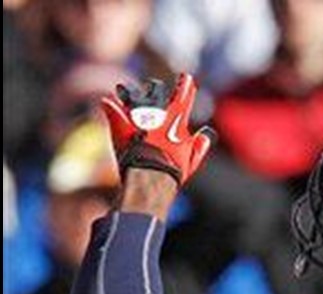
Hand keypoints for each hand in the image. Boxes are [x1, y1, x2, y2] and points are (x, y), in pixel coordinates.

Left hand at [100, 73, 214, 186]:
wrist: (149, 178)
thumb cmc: (172, 171)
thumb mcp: (191, 161)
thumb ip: (199, 147)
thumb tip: (204, 135)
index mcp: (176, 119)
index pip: (183, 96)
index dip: (186, 86)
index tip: (187, 78)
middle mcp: (157, 113)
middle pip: (157, 91)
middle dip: (157, 90)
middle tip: (156, 88)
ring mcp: (138, 117)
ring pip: (135, 97)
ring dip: (133, 95)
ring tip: (127, 93)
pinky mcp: (121, 125)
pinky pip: (114, 109)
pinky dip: (112, 107)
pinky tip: (108, 102)